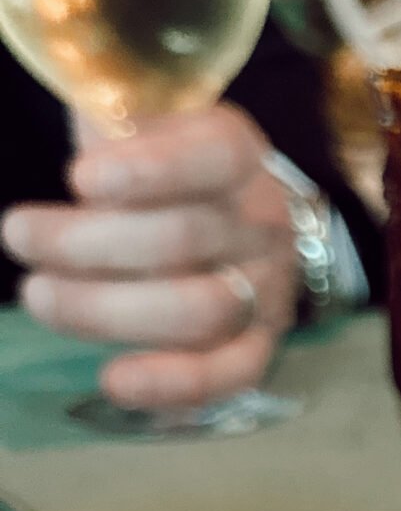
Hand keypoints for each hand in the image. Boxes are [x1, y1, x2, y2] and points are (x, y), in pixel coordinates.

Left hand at [2, 104, 298, 410]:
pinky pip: (230, 373)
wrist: (225, 216)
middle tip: (19, 235)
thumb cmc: (159, 167)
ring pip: (199, 310)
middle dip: (86, 242)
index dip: (150, 170)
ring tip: (40, 294)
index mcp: (238, 153)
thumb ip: (113, 135)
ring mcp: (267, 287)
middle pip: (184, 238)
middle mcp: (263, 220)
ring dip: (106, 310)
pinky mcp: (259, 344)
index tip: (77, 178)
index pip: (214, 156)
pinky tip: (115, 381)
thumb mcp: (138, 126)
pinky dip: (173, 384)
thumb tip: (87, 177)